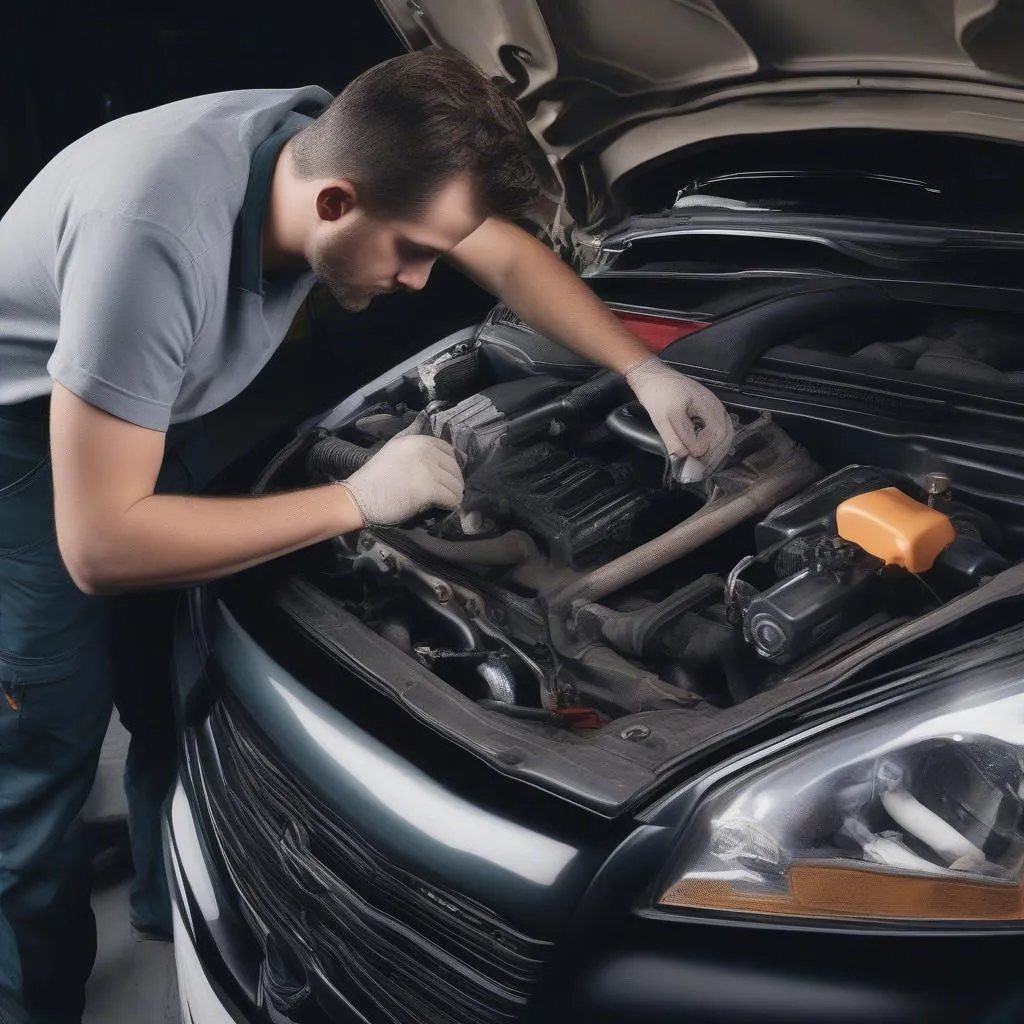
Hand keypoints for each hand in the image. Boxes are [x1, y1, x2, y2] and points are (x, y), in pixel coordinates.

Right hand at [339, 413, 463, 525]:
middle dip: (452, 481)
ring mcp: (429, 469)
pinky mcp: (430, 489)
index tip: (442, 477)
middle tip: (442, 492)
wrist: (359, 498)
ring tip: (440, 501)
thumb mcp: (393, 447)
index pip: (449, 450)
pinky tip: (440, 507)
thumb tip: (426, 425)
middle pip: (455, 468)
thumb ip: (411, 438)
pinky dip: (449, 505)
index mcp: (418, 440)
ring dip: (452, 495)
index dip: (448, 466)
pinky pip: (452, 499)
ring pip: (457, 485)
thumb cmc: (375, 477)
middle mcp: (426, 451)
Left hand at [624, 356, 734, 481]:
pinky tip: (704, 451)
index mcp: (708, 406)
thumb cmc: (657, 395)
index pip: (717, 436)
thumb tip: (686, 457)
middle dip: (715, 454)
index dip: (709, 453)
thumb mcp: (664, 419)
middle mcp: (715, 405)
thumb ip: (676, 438)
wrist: (651, 375)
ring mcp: (712, 406)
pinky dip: (712, 441)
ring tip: (705, 464)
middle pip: (725, 435)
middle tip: (703, 470)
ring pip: (723, 432)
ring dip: (716, 449)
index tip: (697, 467)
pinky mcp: (706, 408)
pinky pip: (716, 428)